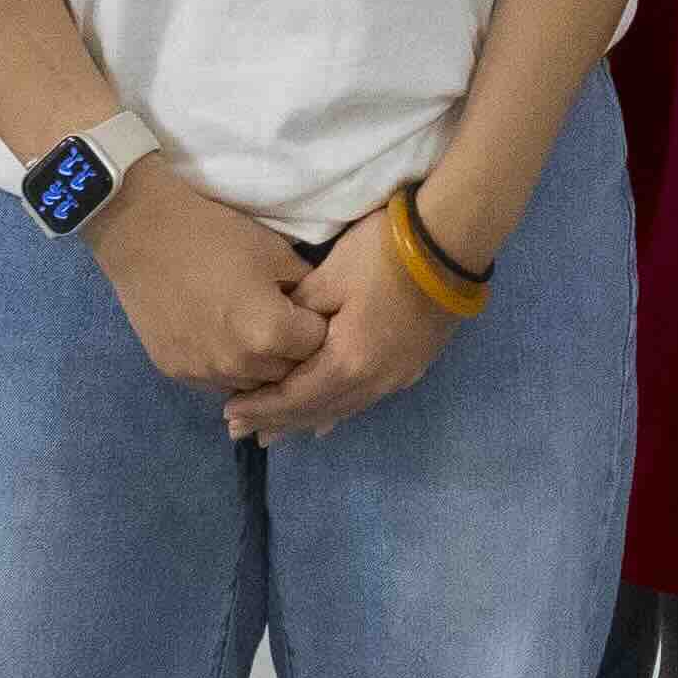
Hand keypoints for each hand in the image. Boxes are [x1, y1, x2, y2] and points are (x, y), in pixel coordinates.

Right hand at [87, 169, 332, 400]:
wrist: (143, 232)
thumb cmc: (214, 233)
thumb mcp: (275, 251)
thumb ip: (305, 288)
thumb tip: (317, 308)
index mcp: (270, 333)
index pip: (317, 346)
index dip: (318, 325)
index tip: (311, 310)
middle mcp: (240, 365)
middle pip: (287, 373)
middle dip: (294, 351)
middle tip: (286, 322)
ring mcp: (204, 373)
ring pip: (253, 385)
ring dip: (262, 366)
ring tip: (256, 333)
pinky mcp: (177, 372)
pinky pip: (218, 382)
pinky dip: (229, 367)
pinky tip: (224, 339)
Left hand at [227, 203, 465, 444]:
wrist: (449, 243)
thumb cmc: (383, 254)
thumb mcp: (329, 277)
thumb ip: (299, 312)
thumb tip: (279, 332)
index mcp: (346, 362)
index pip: (294, 397)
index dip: (261, 407)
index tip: (228, 414)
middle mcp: (371, 382)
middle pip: (316, 411)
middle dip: (277, 422)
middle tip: (242, 433)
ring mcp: (395, 378)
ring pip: (342, 409)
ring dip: (306, 421)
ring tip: (276, 434)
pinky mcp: (410, 367)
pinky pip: (364, 400)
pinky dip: (338, 411)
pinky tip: (328, 422)